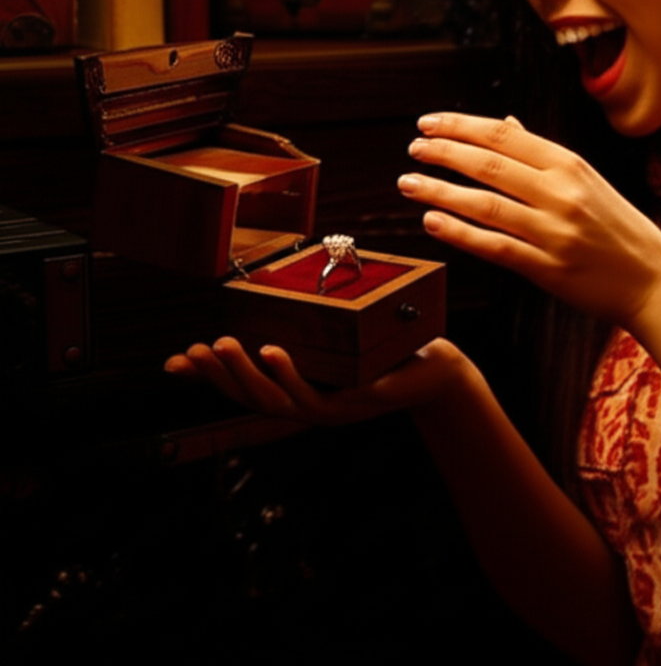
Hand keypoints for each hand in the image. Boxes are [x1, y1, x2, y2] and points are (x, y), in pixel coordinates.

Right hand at [164, 335, 466, 425]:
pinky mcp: (358, 402)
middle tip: (192, 350)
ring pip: (276, 400)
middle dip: (218, 374)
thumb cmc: (386, 350)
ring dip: (245, 374)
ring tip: (222, 345)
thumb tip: (272, 302)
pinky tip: (271, 350)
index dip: (208, 378)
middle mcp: (310, 405)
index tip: (173, 361)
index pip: (244, 389)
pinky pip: (316, 395)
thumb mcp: (339, 338)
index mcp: (300, 390)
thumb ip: (305, 328)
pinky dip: (289, 375)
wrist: (438, 369)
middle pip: (252, 398)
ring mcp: (333, 409)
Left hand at [398, 112, 660, 321]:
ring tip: (408, 182)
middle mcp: (561, 193)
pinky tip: (432, 221)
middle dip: (443, 153)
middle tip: (413, 148)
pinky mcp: (548, 268)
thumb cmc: (617, 228)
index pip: (503, 136)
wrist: (653, 280)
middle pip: (489, 165)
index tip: (428, 123)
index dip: (460, 126)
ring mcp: (554, 232)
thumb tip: (505, 125)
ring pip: (485, 204)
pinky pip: (494, 246)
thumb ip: (542, 155)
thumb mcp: (587, 181)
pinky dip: (459, 232)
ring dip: (440, 191)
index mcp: (570, 165)